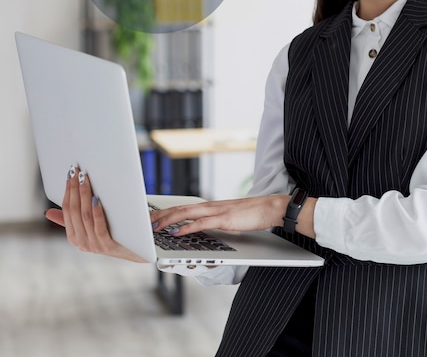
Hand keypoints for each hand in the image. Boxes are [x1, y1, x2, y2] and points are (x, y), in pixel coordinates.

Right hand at [44, 165, 146, 262]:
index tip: (70, 174)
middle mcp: (82, 243)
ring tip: (85, 180)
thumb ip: (73, 221)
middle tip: (77, 171)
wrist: (137, 250)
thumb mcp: (90, 228)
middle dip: (74, 189)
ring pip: (85, 216)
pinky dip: (96, 212)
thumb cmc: (113, 234)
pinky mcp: (108, 246)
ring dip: (84, 196)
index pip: (67, 211)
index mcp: (75, 237)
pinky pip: (99, 228)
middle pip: (74, 211)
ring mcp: (95, 245)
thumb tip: (48, 213)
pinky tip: (96, 199)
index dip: (67, 191)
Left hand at [150, 195, 316, 239]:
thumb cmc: (251, 214)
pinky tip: (177, 232)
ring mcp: (217, 211)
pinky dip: (188, 227)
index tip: (152, 217)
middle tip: (144, 221)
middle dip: (160, 215)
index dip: (166, 212)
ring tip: (154, 226)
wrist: (269, 207)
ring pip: (187, 213)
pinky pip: (202, 223)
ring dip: (169, 220)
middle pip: (180, 209)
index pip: (183, 208)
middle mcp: (210, 206)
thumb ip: (214, 222)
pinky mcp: (225, 219)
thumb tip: (201, 230)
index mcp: (210, 207)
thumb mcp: (228, 218)